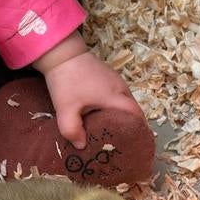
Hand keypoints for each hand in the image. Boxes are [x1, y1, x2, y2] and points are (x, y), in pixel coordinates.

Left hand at [31, 32, 143, 148]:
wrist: (61, 53)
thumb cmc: (66, 81)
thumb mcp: (66, 109)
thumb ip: (72, 130)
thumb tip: (81, 146)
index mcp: (114, 96)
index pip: (136, 115)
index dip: (139, 129)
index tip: (135, 142)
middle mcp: (120, 87)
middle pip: (133, 109)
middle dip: (131, 124)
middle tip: (123, 140)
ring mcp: (115, 80)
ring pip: (126, 101)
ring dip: (123, 115)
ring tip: (114, 130)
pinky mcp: (108, 76)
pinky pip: (118, 94)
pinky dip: (116, 106)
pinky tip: (105, 114)